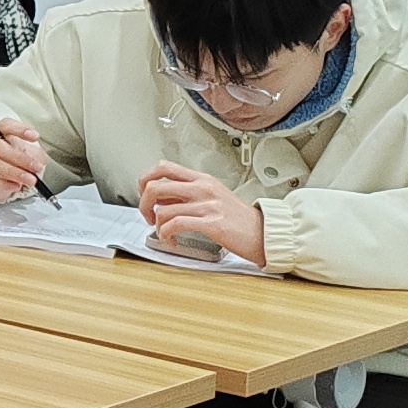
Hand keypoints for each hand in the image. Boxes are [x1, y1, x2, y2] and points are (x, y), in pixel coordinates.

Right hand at [0, 116, 46, 204]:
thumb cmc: (9, 164)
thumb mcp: (24, 156)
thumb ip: (32, 155)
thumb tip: (39, 161)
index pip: (5, 125)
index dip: (19, 129)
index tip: (35, 137)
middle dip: (19, 156)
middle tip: (36, 167)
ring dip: (13, 171)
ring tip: (29, 180)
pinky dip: (1, 183)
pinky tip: (15, 186)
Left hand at [137, 162, 266, 264]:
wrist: (265, 233)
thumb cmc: (238, 218)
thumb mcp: (213, 196)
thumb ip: (188, 194)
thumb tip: (161, 198)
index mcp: (202, 179)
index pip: (163, 167)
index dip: (146, 180)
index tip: (144, 195)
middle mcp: (203, 188)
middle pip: (155, 186)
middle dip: (143, 204)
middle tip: (148, 217)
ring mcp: (207, 205)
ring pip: (163, 209)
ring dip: (156, 225)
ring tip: (164, 233)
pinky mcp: (212, 223)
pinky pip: (175, 224)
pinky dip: (166, 234)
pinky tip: (171, 240)